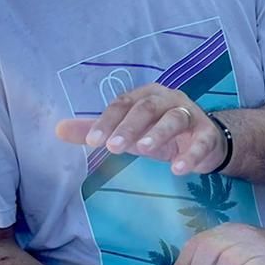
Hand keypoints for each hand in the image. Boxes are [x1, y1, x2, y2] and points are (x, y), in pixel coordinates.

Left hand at [55, 86, 227, 175]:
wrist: (205, 142)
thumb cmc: (160, 133)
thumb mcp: (127, 132)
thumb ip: (96, 130)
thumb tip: (57, 129)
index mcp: (146, 95)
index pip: (123, 104)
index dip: (107, 121)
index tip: (92, 143)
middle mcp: (168, 99)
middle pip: (148, 107)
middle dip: (129, 126)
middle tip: (113, 147)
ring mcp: (190, 115)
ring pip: (175, 118)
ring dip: (159, 133)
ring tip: (144, 150)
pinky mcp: (207, 134)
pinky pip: (200, 142)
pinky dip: (190, 154)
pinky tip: (179, 169)